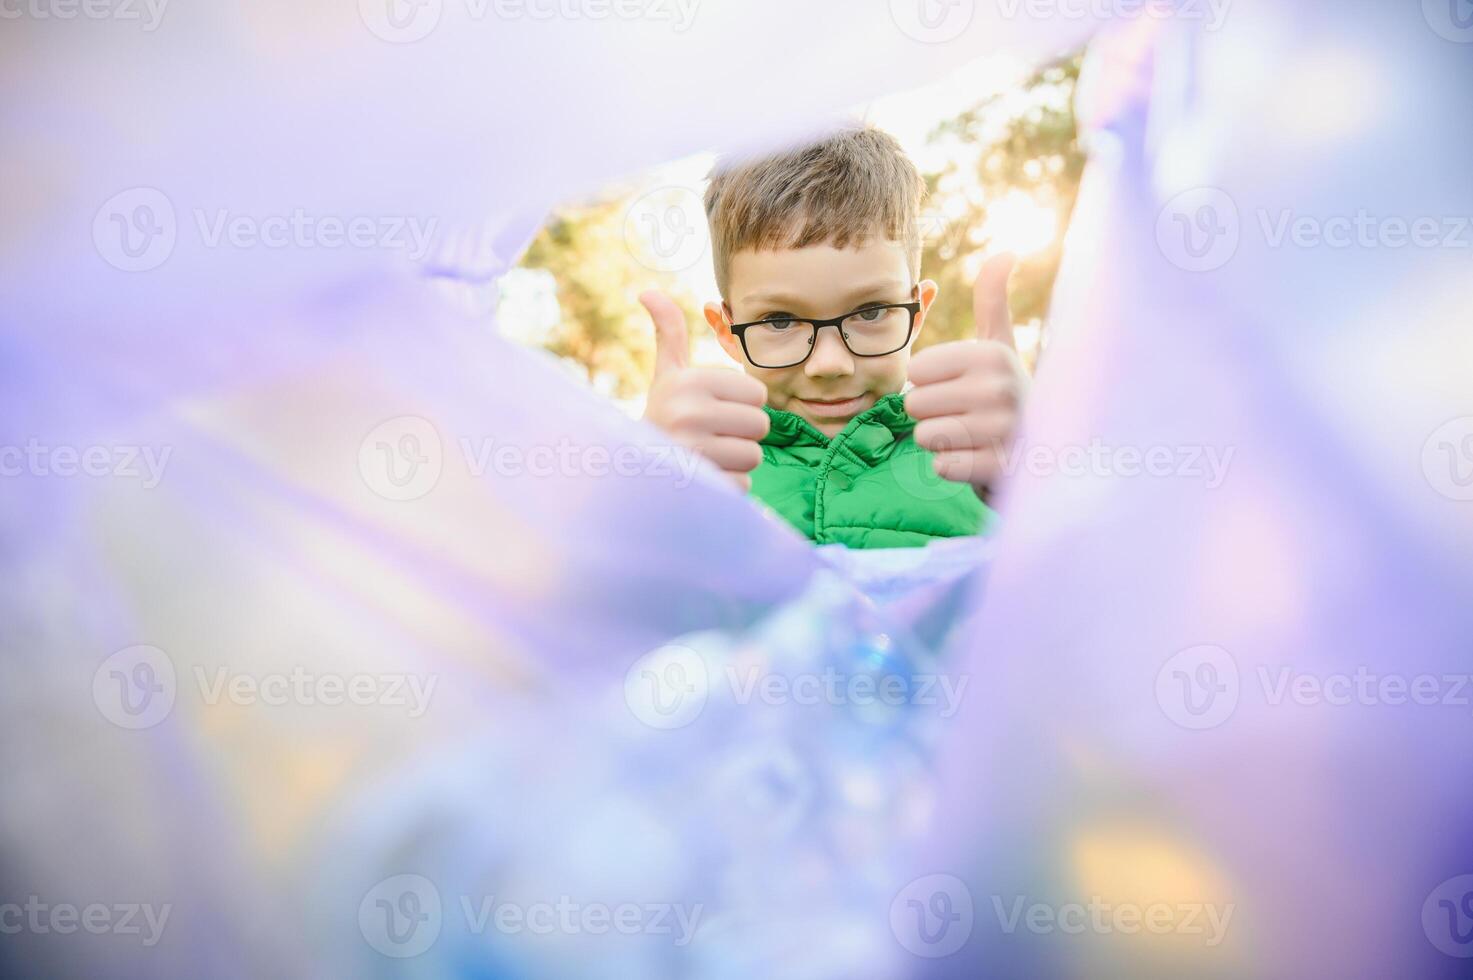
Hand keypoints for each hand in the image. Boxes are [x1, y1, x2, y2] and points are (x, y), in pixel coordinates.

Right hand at [639, 290, 770, 490]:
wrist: (631, 474)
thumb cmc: (662, 419)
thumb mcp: (666, 377)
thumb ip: (668, 333)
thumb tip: (647, 291)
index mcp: (688, 382)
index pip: (757, 394)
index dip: (740, 405)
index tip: (711, 411)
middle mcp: (687, 414)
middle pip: (761, 425)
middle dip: (741, 434)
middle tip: (710, 437)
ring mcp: (692, 453)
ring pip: (754, 456)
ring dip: (736, 462)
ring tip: (706, 457)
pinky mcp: (699, 487)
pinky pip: (743, 486)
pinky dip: (727, 486)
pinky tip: (702, 480)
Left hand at [904, 253, 1028, 493]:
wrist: (1044, 456)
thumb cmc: (1008, 397)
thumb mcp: (1001, 347)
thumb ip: (993, 301)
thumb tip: (1006, 252)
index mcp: (993, 355)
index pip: (917, 371)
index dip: (930, 385)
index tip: (961, 389)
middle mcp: (999, 389)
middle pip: (915, 404)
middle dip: (933, 415)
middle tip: (966, 418)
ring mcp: (1001, 431)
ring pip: (925, 436)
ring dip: (942, 442)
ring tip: (972, 438)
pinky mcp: (999, 470)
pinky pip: (942, 466)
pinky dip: (953, 467)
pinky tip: (977, 460)